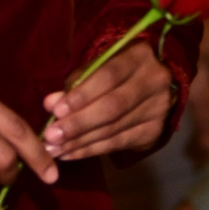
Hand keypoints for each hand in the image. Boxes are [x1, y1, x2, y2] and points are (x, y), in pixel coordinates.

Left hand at [43, 38, 173, 160]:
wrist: (153, 86)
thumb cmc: (117, 71)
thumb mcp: (99, 67)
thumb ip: (76, 83)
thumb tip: (50, 104)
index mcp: (139, 56)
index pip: (109, 76)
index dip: (82, 95)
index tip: (56, 111)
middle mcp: (154, 81)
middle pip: (113, 107)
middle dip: (78, 124)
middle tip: (51, 136)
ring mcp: (158, 109)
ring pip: (114, 129)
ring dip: (79, 142)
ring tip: (54, 149)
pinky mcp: (153, 131)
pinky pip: (117, 144)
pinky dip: (90, 150)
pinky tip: (69, 154)